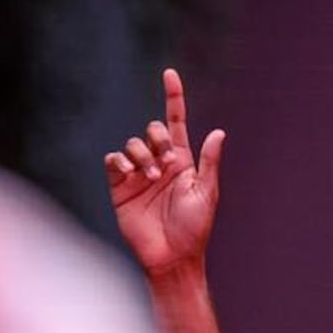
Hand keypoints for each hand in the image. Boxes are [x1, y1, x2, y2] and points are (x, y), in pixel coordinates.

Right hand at [104, 69, 224, 275]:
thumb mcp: (206, 194)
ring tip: (151, 177)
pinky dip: (119, 160)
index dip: (173, 98)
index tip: (169, 74)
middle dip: (156, 137)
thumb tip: (219, 132)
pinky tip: (128, 171)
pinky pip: (113, 161)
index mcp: (182, 162)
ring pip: (132, 144)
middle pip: (152, 130)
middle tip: (166, 162)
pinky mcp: (120, 187)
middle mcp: (159, 164)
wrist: (171, 258)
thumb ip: (209, 163)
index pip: (176, 123)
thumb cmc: (194, 230)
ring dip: (141, 154)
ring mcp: (138, 175)